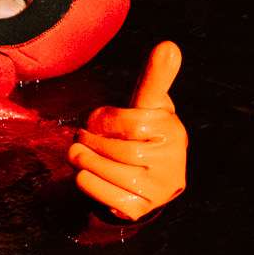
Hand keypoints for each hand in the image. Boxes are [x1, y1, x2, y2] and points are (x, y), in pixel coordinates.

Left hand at [70, 41, 187, 220]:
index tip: (99, 119)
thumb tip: (169, 46)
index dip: (101, 118)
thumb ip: (154, 76)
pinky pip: (97, 190)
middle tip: (82, 136)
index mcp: (173, 131)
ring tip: (80, 152)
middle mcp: (171, 162)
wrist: (146, 178)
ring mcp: (156, 189)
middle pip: (112, 148)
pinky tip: (88, 172)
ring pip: (100, 168)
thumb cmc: (143, 131)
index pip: (124, 121)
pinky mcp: (138, 209)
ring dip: (81, 157)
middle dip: (88, 138)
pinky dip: (84, 179)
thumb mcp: (148, 103)